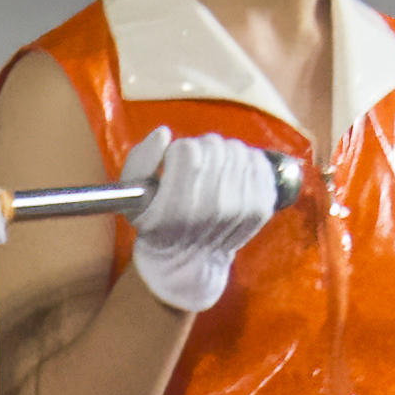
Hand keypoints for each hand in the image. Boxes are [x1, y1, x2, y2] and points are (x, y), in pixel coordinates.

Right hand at [121, 128, 283, 314]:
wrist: (190, 261)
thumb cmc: (157, 225)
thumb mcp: (132, 198)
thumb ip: (140, 161)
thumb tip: (163, 133)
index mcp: (178, 206)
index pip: (186, 150)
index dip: (177, 152)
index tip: (174, 165)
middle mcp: (213, 207)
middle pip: (214, 147)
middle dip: (202, 151)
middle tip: (195, 169)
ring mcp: (241, 208)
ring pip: (237, 150)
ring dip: (224, 155)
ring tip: (214, 172)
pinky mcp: (262, 207)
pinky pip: (260, 162)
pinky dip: (247, 162)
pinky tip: (233, 176)